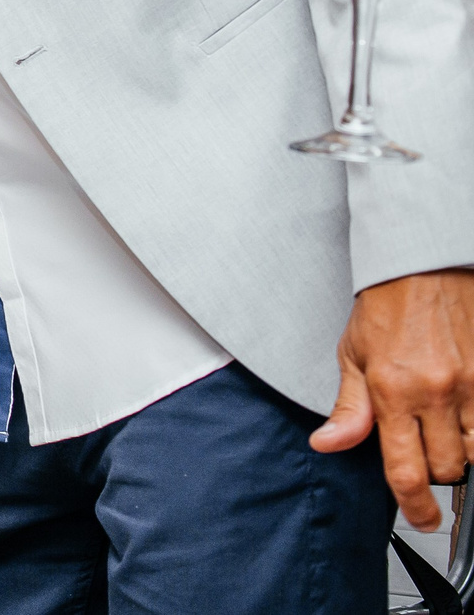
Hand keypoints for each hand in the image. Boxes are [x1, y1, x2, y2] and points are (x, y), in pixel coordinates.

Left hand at [309, 268, 473, 528]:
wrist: (423, 267)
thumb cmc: (386, 308)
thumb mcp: (352, 356)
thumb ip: (349, 409)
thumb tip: (327, 444)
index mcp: (393, 391)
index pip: (405, 471)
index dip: (414, 507)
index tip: (420, 518)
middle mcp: (436, 393)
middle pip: (447, 469)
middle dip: (436, 471)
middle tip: (424, 452)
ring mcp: (472, 385)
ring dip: (462, 452)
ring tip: (445, 431)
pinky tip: (466, 418)